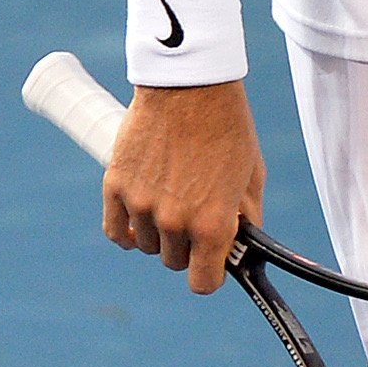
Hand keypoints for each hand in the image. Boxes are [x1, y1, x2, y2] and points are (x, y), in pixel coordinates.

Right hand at [103, 80, 264, 294]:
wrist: (190, 84)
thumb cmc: (228, 126)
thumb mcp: (251, 175)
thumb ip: (245, 217)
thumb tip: (241, 244)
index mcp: (212, 224)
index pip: (204, 283)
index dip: (212, 273)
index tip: (214, 261)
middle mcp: (175, 222)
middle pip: (175, 261)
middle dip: (188, 245)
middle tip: (195, 216)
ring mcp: (142, 205)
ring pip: (147, 245)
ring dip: (159, 232)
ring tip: (172, 198)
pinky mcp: (116, 186)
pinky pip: (116, 230)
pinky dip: (127, 228)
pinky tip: (139, 217)